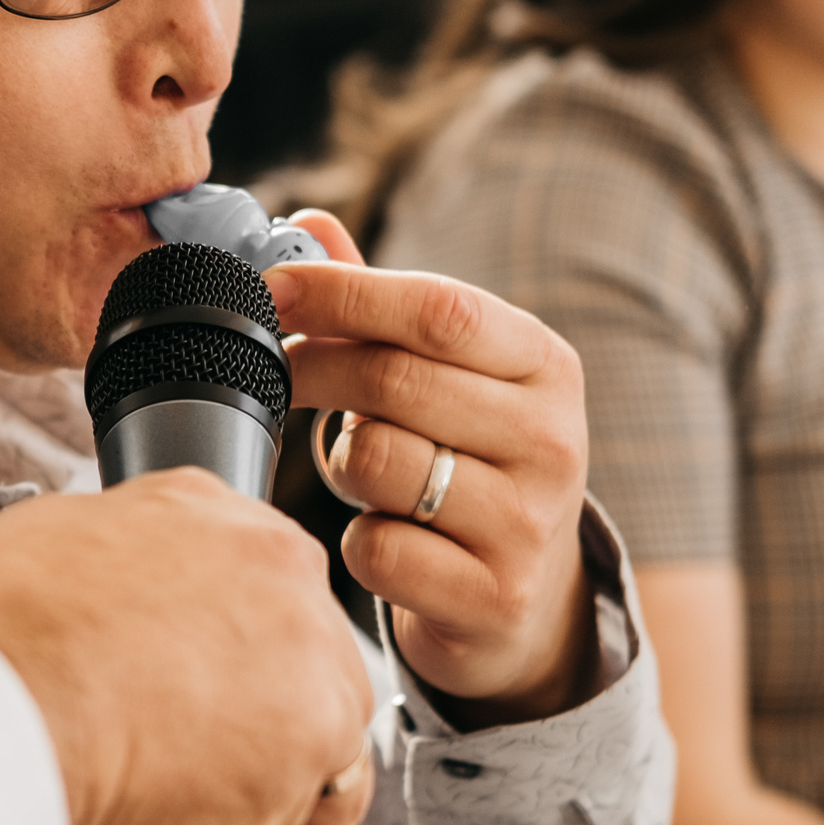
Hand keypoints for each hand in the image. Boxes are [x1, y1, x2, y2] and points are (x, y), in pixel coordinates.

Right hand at [0, 469, 375, 824]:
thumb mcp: (49, 555)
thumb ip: (114, 587)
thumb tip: (102, 644)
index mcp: (208, 511)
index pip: (252, 593)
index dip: (226, 661)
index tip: (199, 702)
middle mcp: (280, 573)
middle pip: (304, 665)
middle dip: (263, 729)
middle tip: (204, 785)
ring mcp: (308, 660)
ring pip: (318, 745)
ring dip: (271, 800)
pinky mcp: (311, 750)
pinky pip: (307, 820)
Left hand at [264, 211, 592, 724]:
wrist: (525, 601)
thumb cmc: (467, 465)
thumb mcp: (448, 380)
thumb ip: (379, 307)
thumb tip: (306, 224)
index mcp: (546, 366)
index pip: (438, 309)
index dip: (340, 293)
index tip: (270, 291)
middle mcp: (553, 440)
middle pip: (394, 381)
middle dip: (315, 369)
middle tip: (278, 372)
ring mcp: (528, 524)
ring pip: (379, 463)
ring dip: (339, 462)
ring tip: (360, 468)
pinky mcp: (493, 599)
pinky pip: (375, 550)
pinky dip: (357, 543)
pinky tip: (386, 540)